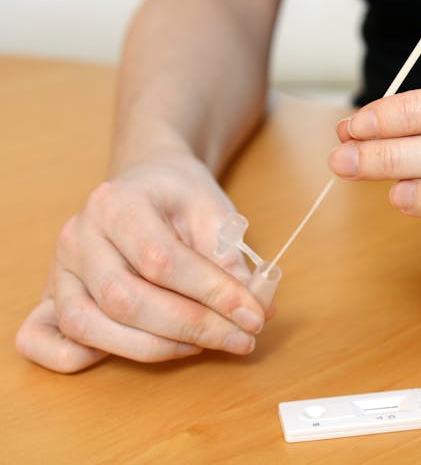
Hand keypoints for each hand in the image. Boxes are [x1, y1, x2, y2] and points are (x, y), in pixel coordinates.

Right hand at [16, 153, 271, 372]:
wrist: (147, 182)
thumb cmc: (180, 197)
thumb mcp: (215, 212)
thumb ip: (232, 260)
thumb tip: (257, 310)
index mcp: (116, 203)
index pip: (162, 260)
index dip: (212, 294)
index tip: (255, 316)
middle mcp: (78, 236)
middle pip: (124, 299)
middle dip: (192, 327)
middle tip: (241, 338)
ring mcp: (59, 268)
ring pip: (89, 325)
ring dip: (154, 348)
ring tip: (204, 345)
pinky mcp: (51, 296)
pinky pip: (44, 338)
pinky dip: (80, 357)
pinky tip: (139, 350)